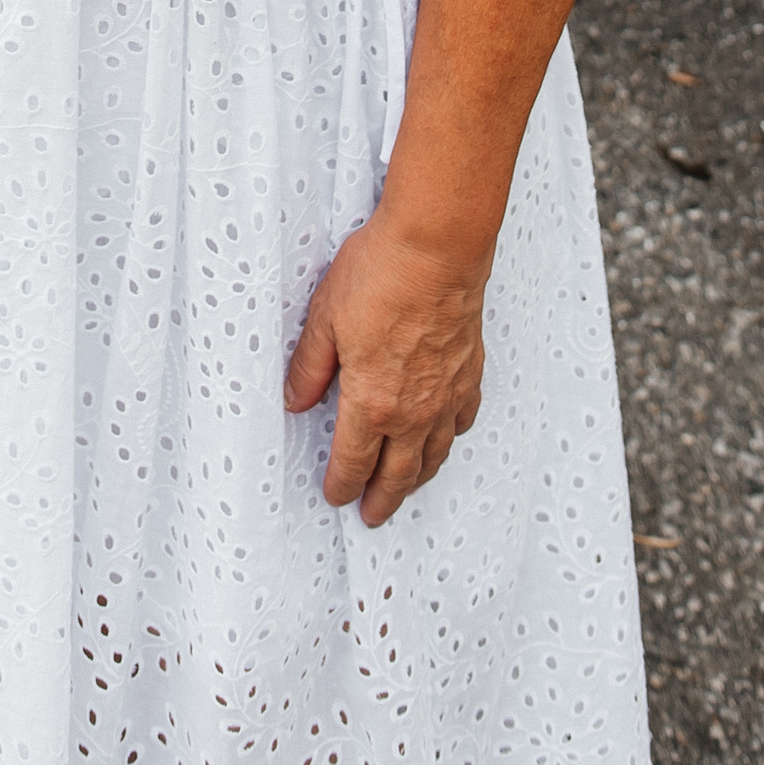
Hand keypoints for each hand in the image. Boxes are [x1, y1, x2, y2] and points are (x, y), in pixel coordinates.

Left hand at [284, 216, 486, 525]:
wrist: (437, 248)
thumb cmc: (380, 275)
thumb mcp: (324, 318)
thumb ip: (309, 367)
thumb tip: (295, 402)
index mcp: (371, 404)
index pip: (353, 462)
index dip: (341, 485)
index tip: (336, 496)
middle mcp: (412, 412)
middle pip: (396, 474)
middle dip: (381, 500)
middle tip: (372, 516)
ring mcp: (445, 396)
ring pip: (431, 456)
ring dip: (415, 480)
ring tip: (405, 490)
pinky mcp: (469, 374)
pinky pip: (460, 422)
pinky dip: (448, 440)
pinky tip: (442, 438)